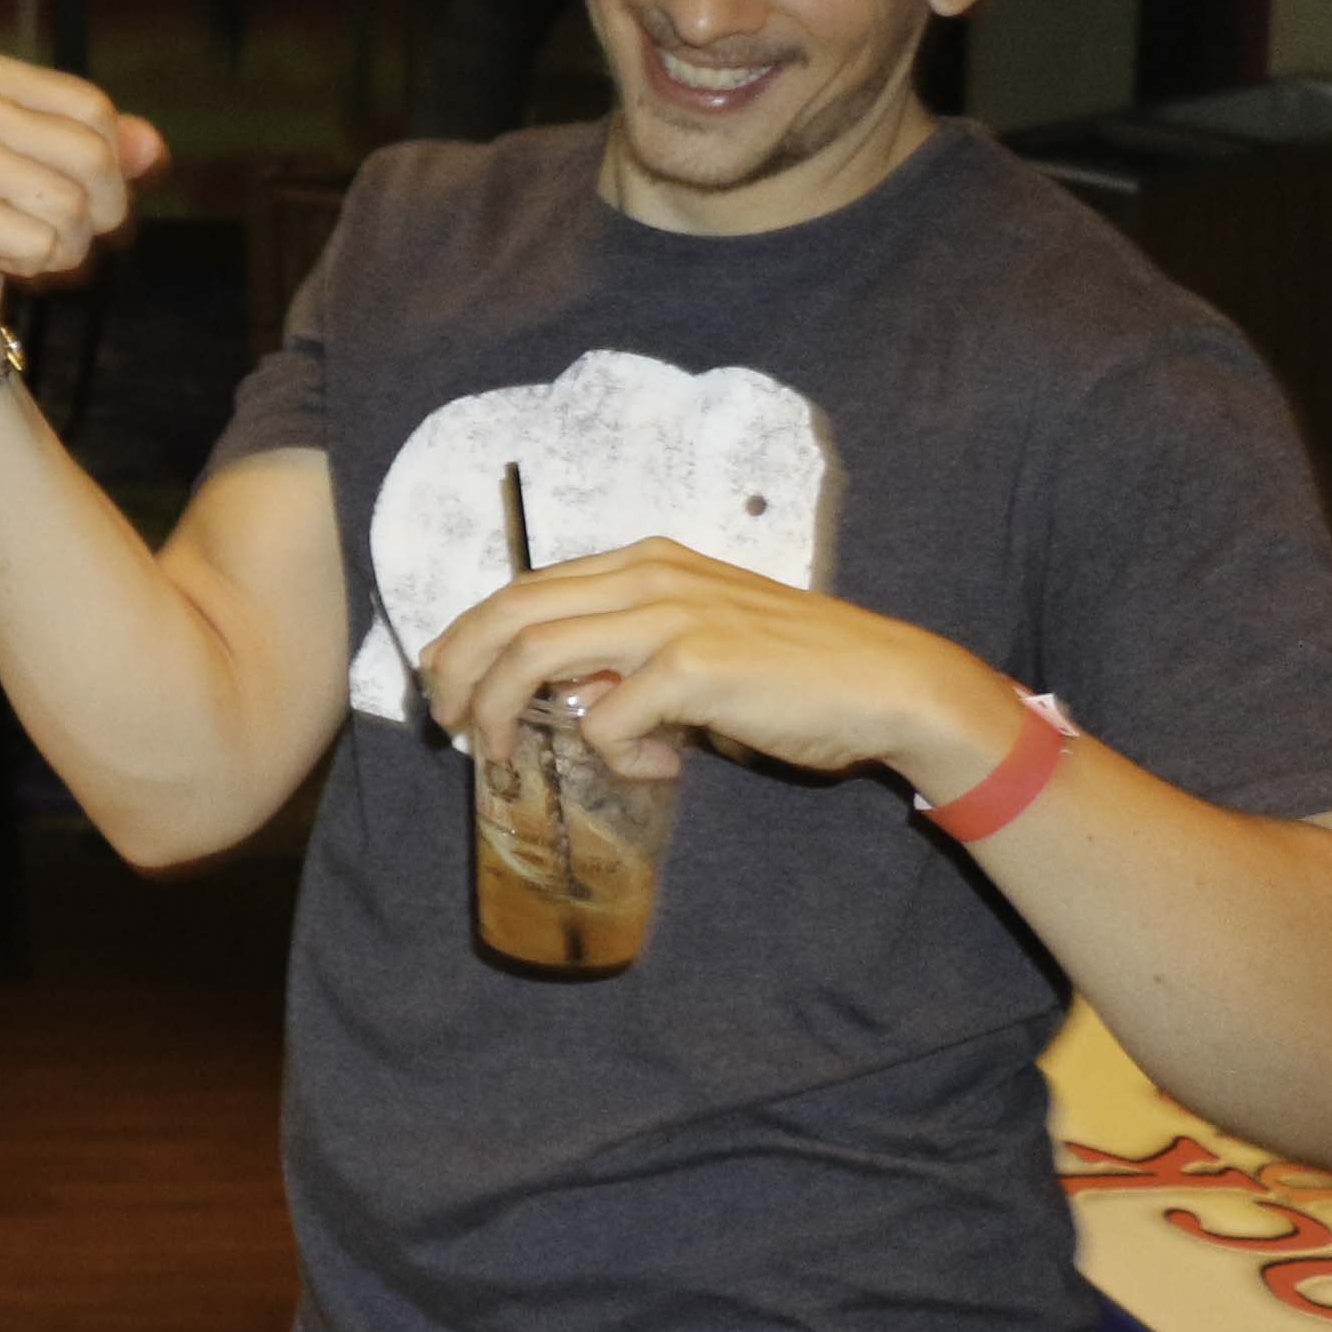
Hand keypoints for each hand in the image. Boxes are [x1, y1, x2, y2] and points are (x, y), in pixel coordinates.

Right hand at [0, 52, 164, 374]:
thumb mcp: (52, 163)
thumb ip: (108, 146)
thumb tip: (152, 148)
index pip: (93, 109)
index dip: (113, 161)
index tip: (89, 190)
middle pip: (90, 156)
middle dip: (101, 210)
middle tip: (72, 230)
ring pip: (70, 207)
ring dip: (67, 244)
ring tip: (30, 244)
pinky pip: (38, 244)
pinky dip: (34, 264)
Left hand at [416, 536, 1026, 793]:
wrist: (887, 682)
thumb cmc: (796, 669)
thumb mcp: (700, 639)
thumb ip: (631, 653)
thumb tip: (567, 697)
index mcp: (646, 561)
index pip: (525, 586)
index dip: (468, 634)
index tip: (444, 678)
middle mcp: (649, 576)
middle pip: (509, 612)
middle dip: (458, 670)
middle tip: (447, 725)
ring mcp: (670, 617)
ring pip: (535, 657)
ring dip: (502, 714)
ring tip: (503, 758)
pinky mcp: (694, 668)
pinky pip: (607, 721)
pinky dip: (613, 756)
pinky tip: (657, 770)